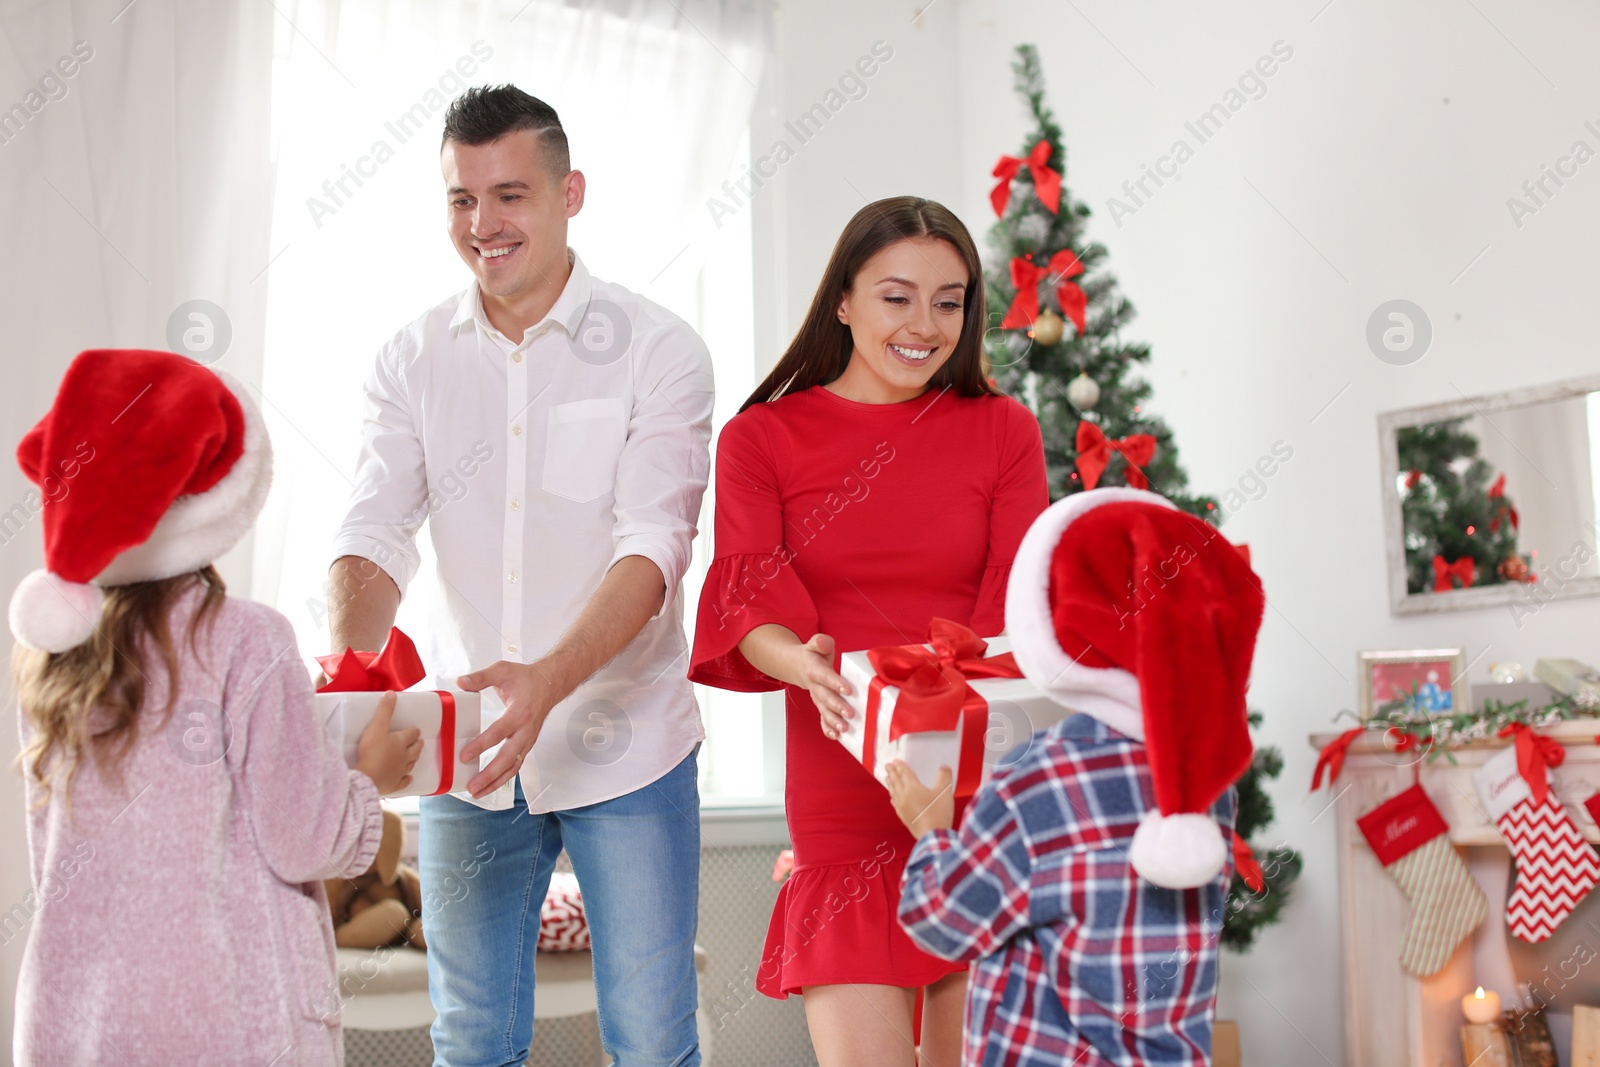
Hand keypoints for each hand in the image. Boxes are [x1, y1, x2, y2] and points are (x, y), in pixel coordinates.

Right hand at [354, 691, 423, 795]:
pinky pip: (404, 782)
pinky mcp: (394, 784)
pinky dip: (407, 780)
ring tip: (414, 756)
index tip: (415, 730)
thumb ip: (384, 710)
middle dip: (417, 745)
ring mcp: (400, 772)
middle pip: (415, 749)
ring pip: (411, 764)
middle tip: (418, 742)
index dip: (413, 732)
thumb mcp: (376, 726)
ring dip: (413, 759)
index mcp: (401, 741)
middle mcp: (404, 756)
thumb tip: (392, 693)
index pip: (411, 734)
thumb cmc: (372, 751)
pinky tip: (409, 778)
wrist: (368, 777)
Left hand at [457, 660, 558, 798]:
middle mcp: (525, 730)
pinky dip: (503, 778)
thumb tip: (461, 682)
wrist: (551, 685)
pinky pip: (515, 765)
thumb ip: (481, 677)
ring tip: (478, 791)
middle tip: (472, 785)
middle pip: (508, 759)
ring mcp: (528, 740)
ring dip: (496, 782)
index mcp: (519, 713)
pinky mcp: (526, 745)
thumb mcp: (503, 671)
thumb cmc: (527, 679)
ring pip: (513, 767)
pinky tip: (490, 785)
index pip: (499, 733)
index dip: (481, 745)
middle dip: (489, 775)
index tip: (465, 755)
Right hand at [794, 633, 853, 739]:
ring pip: (824, 711)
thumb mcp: (816, 643)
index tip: (848, 690)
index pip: (825, 677)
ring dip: (834, 721)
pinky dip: (828, 728)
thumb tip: (825, 644)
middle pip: (825, 698)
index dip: (835, 683)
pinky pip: (822, 719)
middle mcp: (814, 686)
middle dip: (837, 707)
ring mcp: (817, 698)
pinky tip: (836, 736)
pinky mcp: (820, 706)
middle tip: (850, 714)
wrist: (798, 666)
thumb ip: (821, 642)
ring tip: (844, 729)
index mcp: (814, 670)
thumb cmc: (813, 655)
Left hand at [886, 761, 953, 836]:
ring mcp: (902, 808)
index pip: (904, 774)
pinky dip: (893, 798)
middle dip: (892, 773)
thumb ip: (944, 777)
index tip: (895, 761)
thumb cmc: (938, 812)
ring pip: (894, 793)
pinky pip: (895, 804)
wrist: (933, 836)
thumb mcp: (945, 792)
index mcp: (913, 788)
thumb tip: (944, 767)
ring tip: (888, 779)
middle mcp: (904, 796)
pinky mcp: (904, 818)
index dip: (900, 766)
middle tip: (887, 766)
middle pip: (896, 782)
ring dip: (891, 784)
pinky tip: (893, 798)